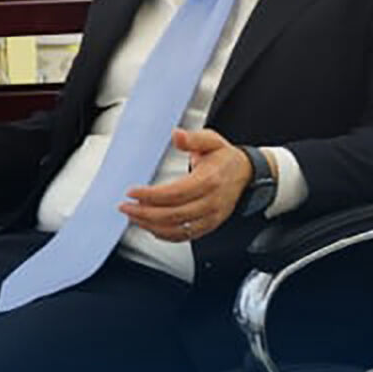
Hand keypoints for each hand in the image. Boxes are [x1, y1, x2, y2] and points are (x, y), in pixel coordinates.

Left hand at [120, 128, 247, 243]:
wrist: (247, 173)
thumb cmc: (225, 157)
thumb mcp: (211, 140)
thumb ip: (193, 138)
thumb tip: (177, 135)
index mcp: (210, 180)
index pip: (175, 193)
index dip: (151, 195)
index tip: (132, 192)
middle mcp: (212, 202)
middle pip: (174, 214)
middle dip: (145, 213)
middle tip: (125, 206)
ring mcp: (212, 216)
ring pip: (178, 229)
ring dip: (151, 226)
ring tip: (133, 216)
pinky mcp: (210, 225)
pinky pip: (186, 236)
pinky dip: (165, 235)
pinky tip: (150, 227)